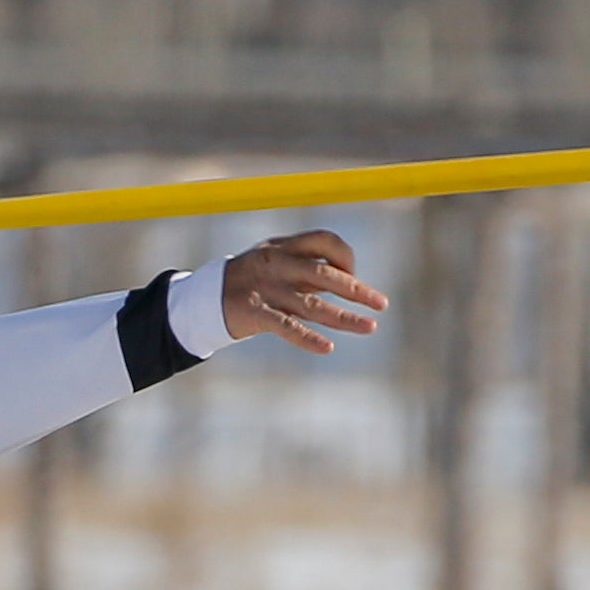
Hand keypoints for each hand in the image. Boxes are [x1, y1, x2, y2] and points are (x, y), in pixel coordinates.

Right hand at [221, 231, 386, 354]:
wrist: (207, 296)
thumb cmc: (252, 279)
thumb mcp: (278, 262)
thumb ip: (308, 270)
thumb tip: (348, 279)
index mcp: (286, 246)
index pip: (326, 242)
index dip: (346, 257)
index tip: (354, 276)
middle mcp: (279, 264)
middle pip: (327, 274)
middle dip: (358, 290)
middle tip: (381, 304)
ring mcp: (268, 289)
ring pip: (313, 304)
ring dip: (345, 318)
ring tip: (370, 327)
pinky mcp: (256, 313)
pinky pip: (287, 327)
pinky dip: (307, 338)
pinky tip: (327, 348)